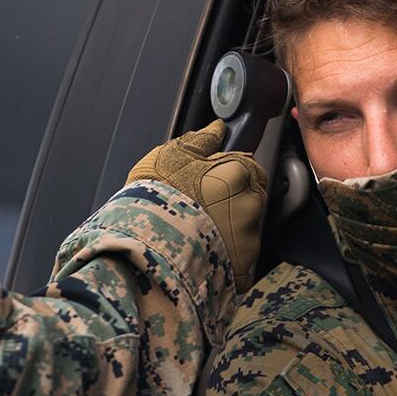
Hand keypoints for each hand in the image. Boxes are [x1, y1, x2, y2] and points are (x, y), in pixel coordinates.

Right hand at [128, 120, 267, 287]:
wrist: (145, 245)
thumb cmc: (155, 197)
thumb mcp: (172, 155)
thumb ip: (200, 140)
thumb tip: (216, 128)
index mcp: (239, 172)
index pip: (248, 167)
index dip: (225, 175)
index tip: (207, 183)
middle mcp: (252, 203)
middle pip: (249, 198)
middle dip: (230, 201)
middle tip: (198, 207)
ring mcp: (249, 237)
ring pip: (245, 228)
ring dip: (229, 228)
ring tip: (196, 231)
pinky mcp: (243, 266)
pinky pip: (239, 257)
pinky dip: (225, 254)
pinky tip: (201, 250)